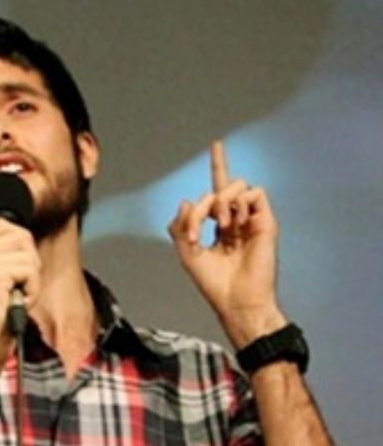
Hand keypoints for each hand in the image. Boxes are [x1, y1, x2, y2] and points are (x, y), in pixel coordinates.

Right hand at [0, 218, 40, 368]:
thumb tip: (27, 239)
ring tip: (15, 296)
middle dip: (29, 263)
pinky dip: (32, 289)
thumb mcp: (2, 280)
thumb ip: (8, 256)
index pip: (6, 225)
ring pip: (28, 253)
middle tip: (17, 288)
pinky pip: (29, 270)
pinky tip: (17, 302)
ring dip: (31, 279)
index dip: (23, 248)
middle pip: (21, 235)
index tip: (16, 275)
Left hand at [167, 140, 286, 346]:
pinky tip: (234, 223)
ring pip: (237, 187)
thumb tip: (185, 201)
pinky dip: (240, 202)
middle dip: (202, 205)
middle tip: (197, 231)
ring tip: (220, 226)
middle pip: (219, 190)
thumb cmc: (214, 284)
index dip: (218, 166)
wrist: (236, 300)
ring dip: (220, 202)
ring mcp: (251, 221)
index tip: (216, 145)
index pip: (216, 192)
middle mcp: (236, 221)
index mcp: (219, 227)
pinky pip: (254, 194)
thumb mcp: (187, 255)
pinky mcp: (265, 223)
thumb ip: (180, 227)